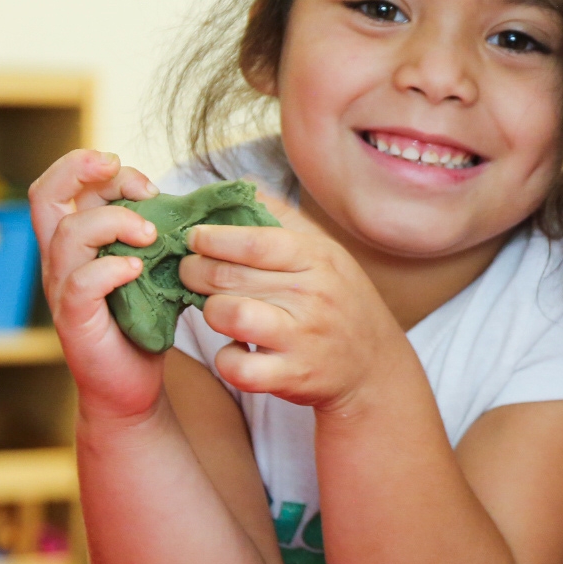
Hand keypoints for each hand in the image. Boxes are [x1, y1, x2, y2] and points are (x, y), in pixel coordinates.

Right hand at [27, 149, 163, 424]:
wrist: (132, 386)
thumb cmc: (143, 323)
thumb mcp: (150, 267)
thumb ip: (151, 234)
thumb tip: (190, 200)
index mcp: (75, 242)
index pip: (61, 185)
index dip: (93, 168)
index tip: (143, 181)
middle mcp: (59, 260)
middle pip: (45, 195)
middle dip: (83, 170)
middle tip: (138, 184)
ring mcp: (63, 289)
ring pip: (68, 234)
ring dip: (115, 222)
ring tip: (152, 236)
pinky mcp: (74, 321)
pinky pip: (81, 283)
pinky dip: (111, 268)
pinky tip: (138, 270)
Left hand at [177, 203, 413, 414]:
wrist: (374, 366)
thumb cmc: (340, 302)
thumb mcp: (327, 253)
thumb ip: (284, 219)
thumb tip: (242, 186)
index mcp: (318, 258)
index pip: (253, 240)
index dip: (212, 237)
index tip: (194, 238)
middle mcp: (312, 295)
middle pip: (228, 276)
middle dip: (194, 271)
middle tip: (188, 272)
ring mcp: (302, 338)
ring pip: (227, 316)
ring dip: (209, 311)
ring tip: (214, 308)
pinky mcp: (292, 376)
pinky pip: (237, 367)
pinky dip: (226, 359)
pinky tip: (235, 348)